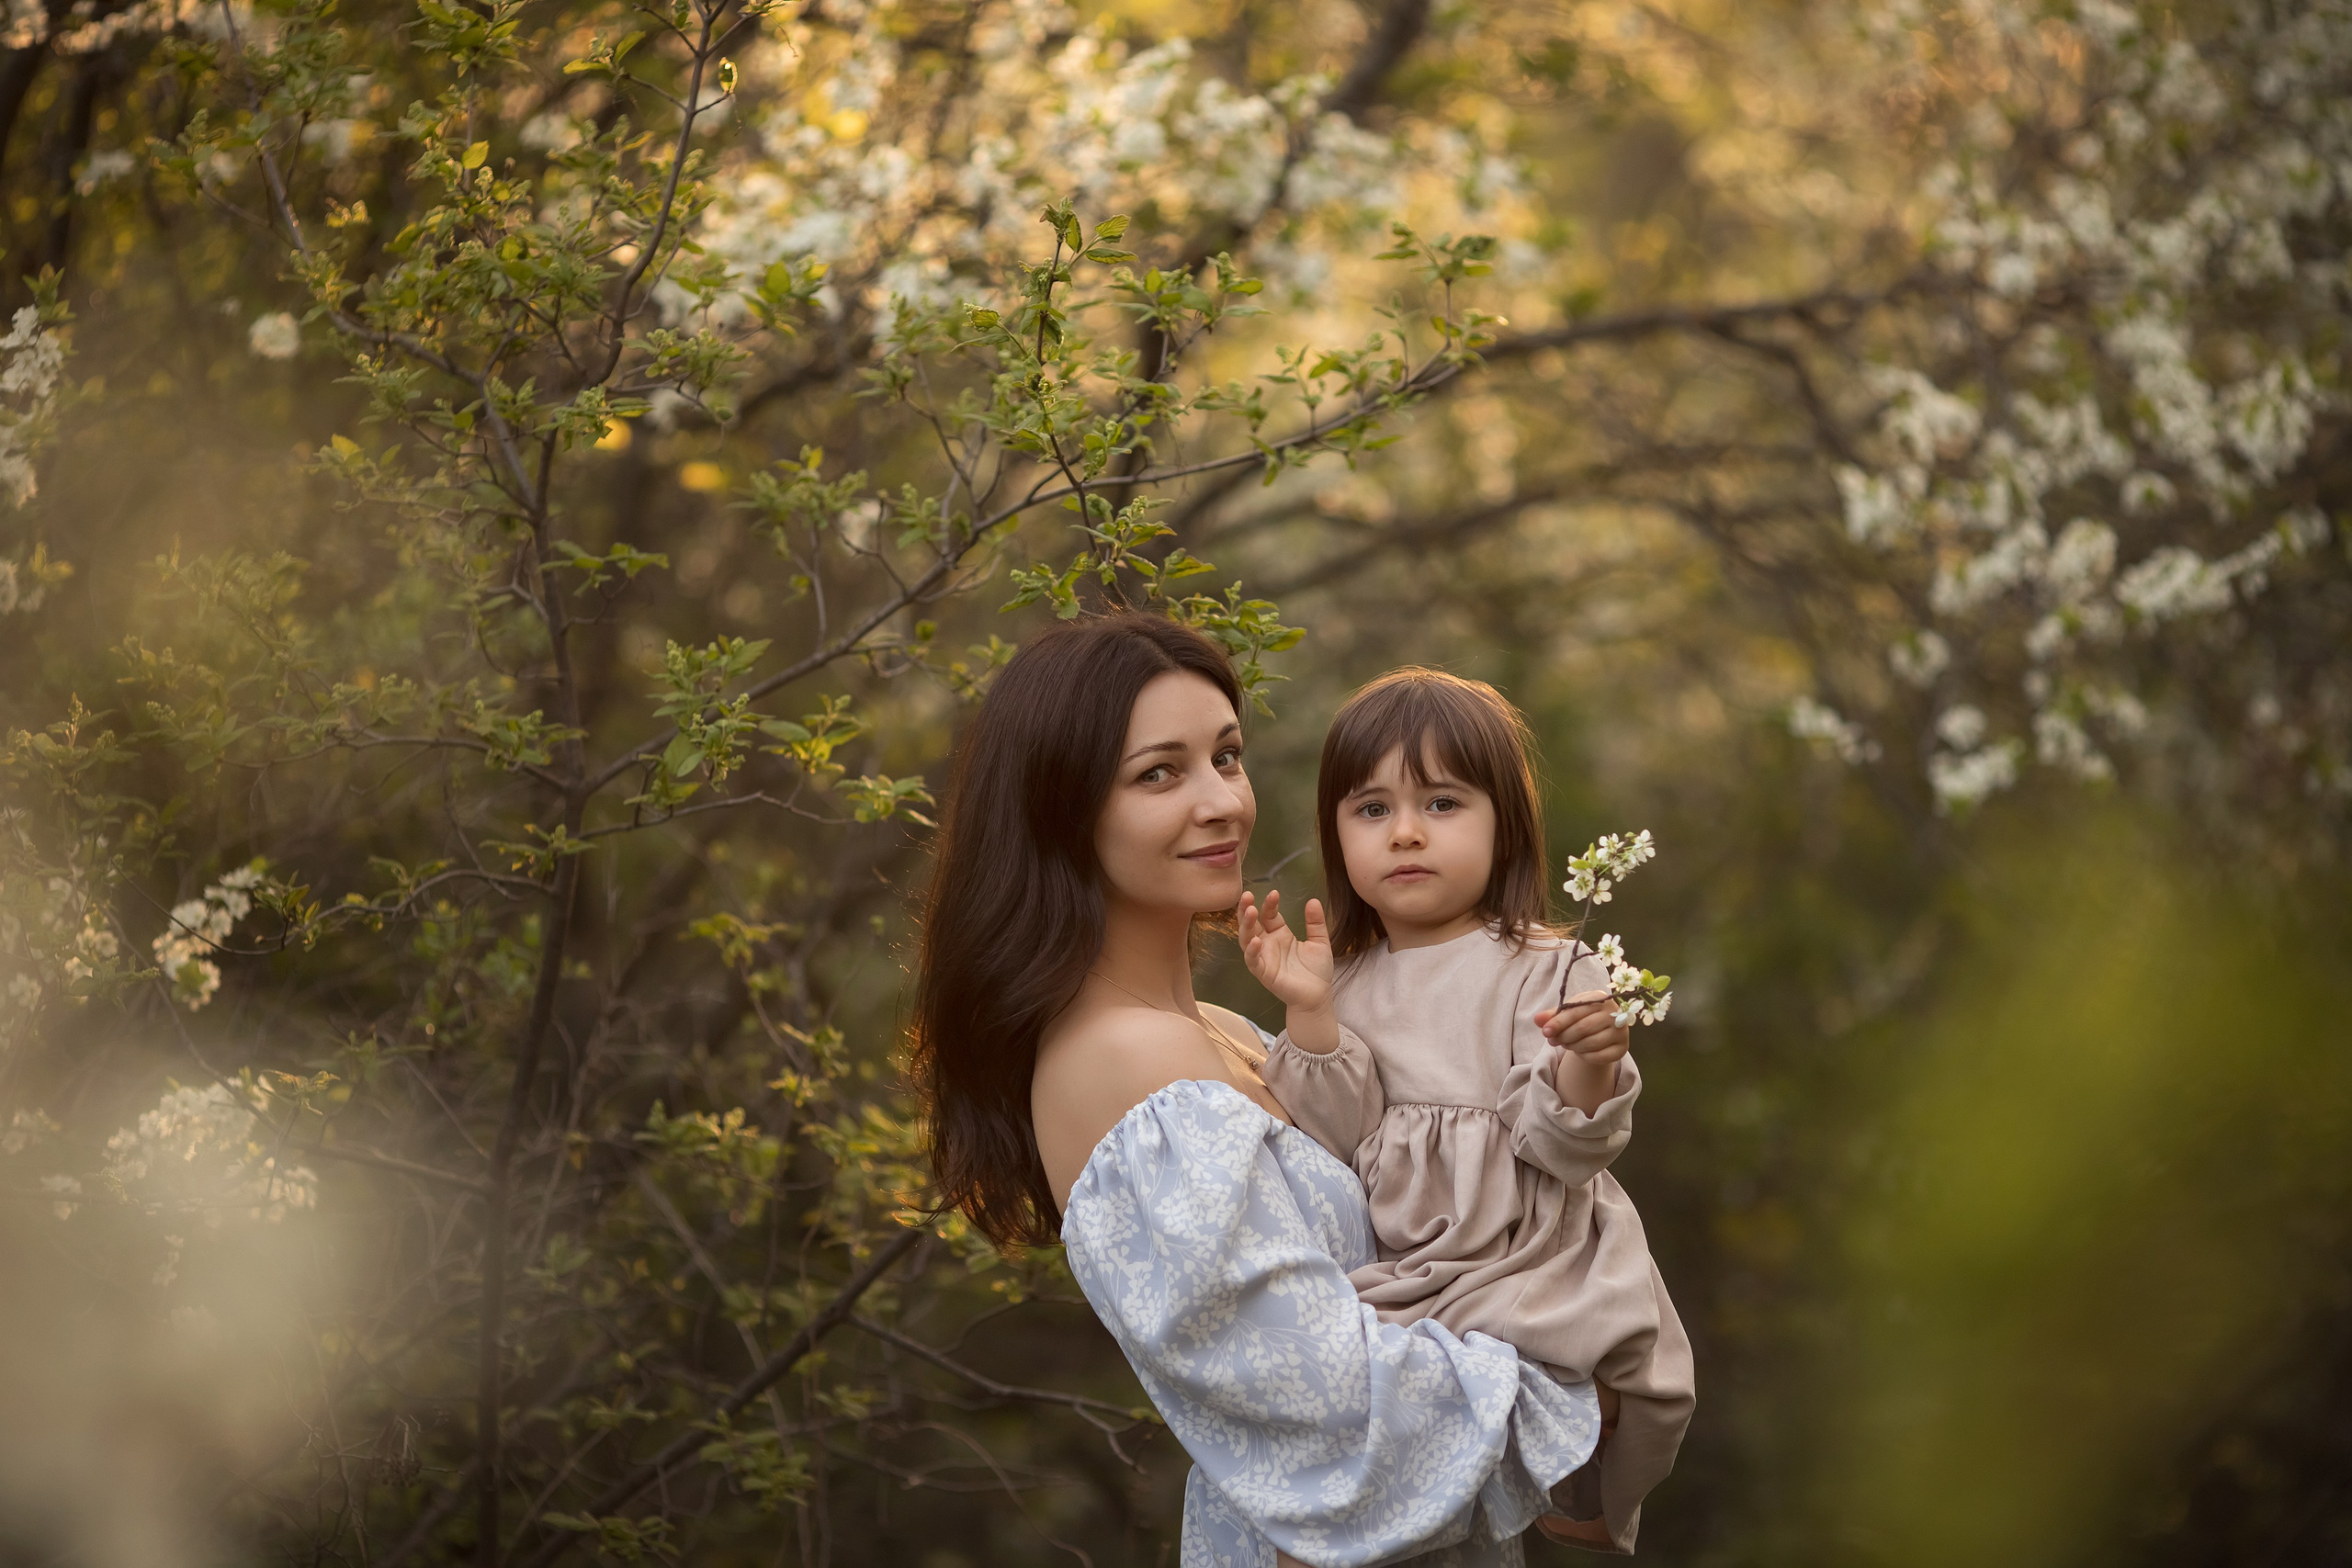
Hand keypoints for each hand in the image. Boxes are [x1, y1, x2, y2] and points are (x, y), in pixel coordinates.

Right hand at [1236, 889, 1333, 1012]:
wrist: (1319, 996)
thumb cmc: (1317, 971)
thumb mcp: (1319, 941)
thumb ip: (1316, 922)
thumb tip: (1314, 900)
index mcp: (1280, 934)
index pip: (1269, 915)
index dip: (1269, 904)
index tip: (1274, 893)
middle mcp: (1268, 944)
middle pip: (1251, 923)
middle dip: (1247, 909)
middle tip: (1247, 895)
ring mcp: (1264, 958)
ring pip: (1246, 939)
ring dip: (1245, 925)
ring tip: (1249, 911)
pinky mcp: (1264, 973)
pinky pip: (1252, 961)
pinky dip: (1252, 951)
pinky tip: (1256, 941)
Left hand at [1535, 990, 1631, 1064]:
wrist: (1600, 1031)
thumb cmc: (1581, 1018)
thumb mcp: (1567, 1013)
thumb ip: (1552, 1016)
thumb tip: (1537, 1019)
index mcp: (1600, 998)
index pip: (1576, 1011)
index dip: (1559, 1022)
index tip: (1544, 1031)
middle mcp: (1615, 1013)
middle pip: (1584, 1028)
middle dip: (1564, 1036)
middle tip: (1551, 1040)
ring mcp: (1621, 1031)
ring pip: (1591, 1043)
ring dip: (1573, 1046)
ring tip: (1565, 1044)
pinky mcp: (1622, 1048)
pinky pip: (1599, 1056)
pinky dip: (1585, 1056)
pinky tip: (1580, 1051)